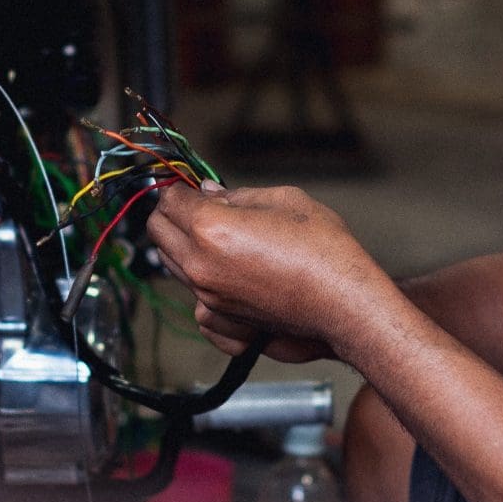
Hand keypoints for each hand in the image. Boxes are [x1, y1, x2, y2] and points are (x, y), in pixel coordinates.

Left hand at [146, 182, 397, 364]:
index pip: (169, 200)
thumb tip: (211, 193)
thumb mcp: (283, 200)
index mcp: (210, 229)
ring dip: (182, 245)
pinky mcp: (221, 317)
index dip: (179, 187)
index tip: (189, 184)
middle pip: (158, 231)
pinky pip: (191, 296)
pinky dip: (198, 281)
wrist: (343, 303)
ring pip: (170, 263)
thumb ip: (238, 196)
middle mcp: (200, 265)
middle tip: (197, 206)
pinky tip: (223, 271)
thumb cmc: (323, 251)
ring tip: (216, 236)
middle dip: (172, 213)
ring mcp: (207, 296)